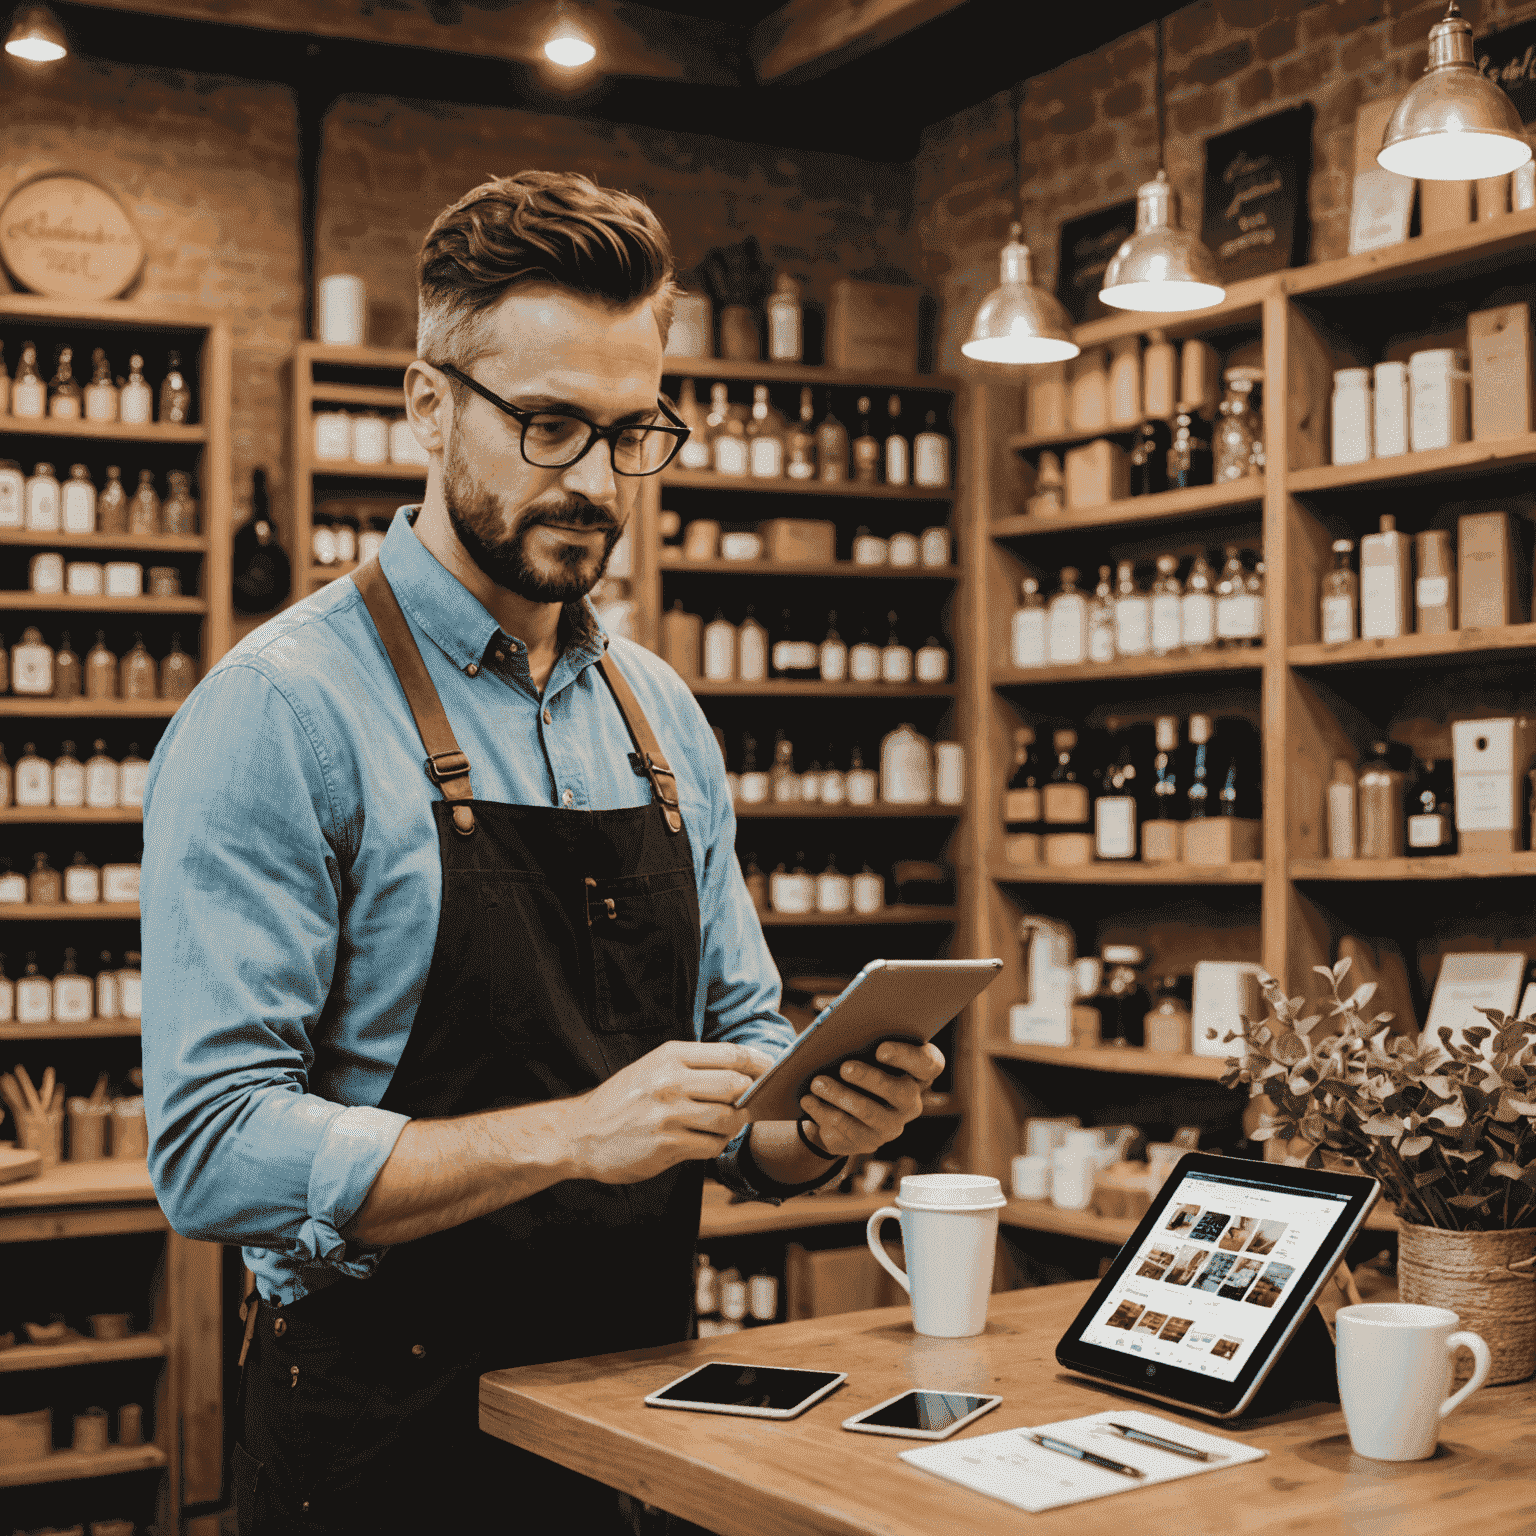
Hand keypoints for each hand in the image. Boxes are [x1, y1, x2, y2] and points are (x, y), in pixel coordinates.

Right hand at [564, 1040, 773, 1185]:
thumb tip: (744, 1071)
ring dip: (733, 1124)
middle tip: (751, 1102)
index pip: (731, 1054)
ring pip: (728, 1119)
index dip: (760, 1063)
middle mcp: (671, 1081)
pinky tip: (703, 1140)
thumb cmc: (623, 1099)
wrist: (580, 1133)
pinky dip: (716, 1144)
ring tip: (722, 1124)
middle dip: (750, 1096)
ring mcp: (669, 1115)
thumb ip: (695, 1067)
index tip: (773, 1071)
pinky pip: (711, 1146)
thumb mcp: (654, 1067)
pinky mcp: (667, 1145)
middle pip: (736, 1085)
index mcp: (671, 1055)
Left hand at [798, 1041, 944, 1157]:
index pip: (930, 1064)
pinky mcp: (870, 1141)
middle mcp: (911, 1101)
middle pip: (901, 1092)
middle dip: (870, 1078)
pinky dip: (825, 1112)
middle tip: (844, 1067)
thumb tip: (839, 1028)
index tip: (881, 1049)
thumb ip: (863, 1037)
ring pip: (870, 1113)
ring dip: (841, 1096)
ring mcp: (892, 1124)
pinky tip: (809, 1100)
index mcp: (918, 1071)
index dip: (908, 1056)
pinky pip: (848, 1130)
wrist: (843, 1102)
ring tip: (817, 1083)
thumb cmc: (857, 1061)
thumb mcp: (863, 1048)